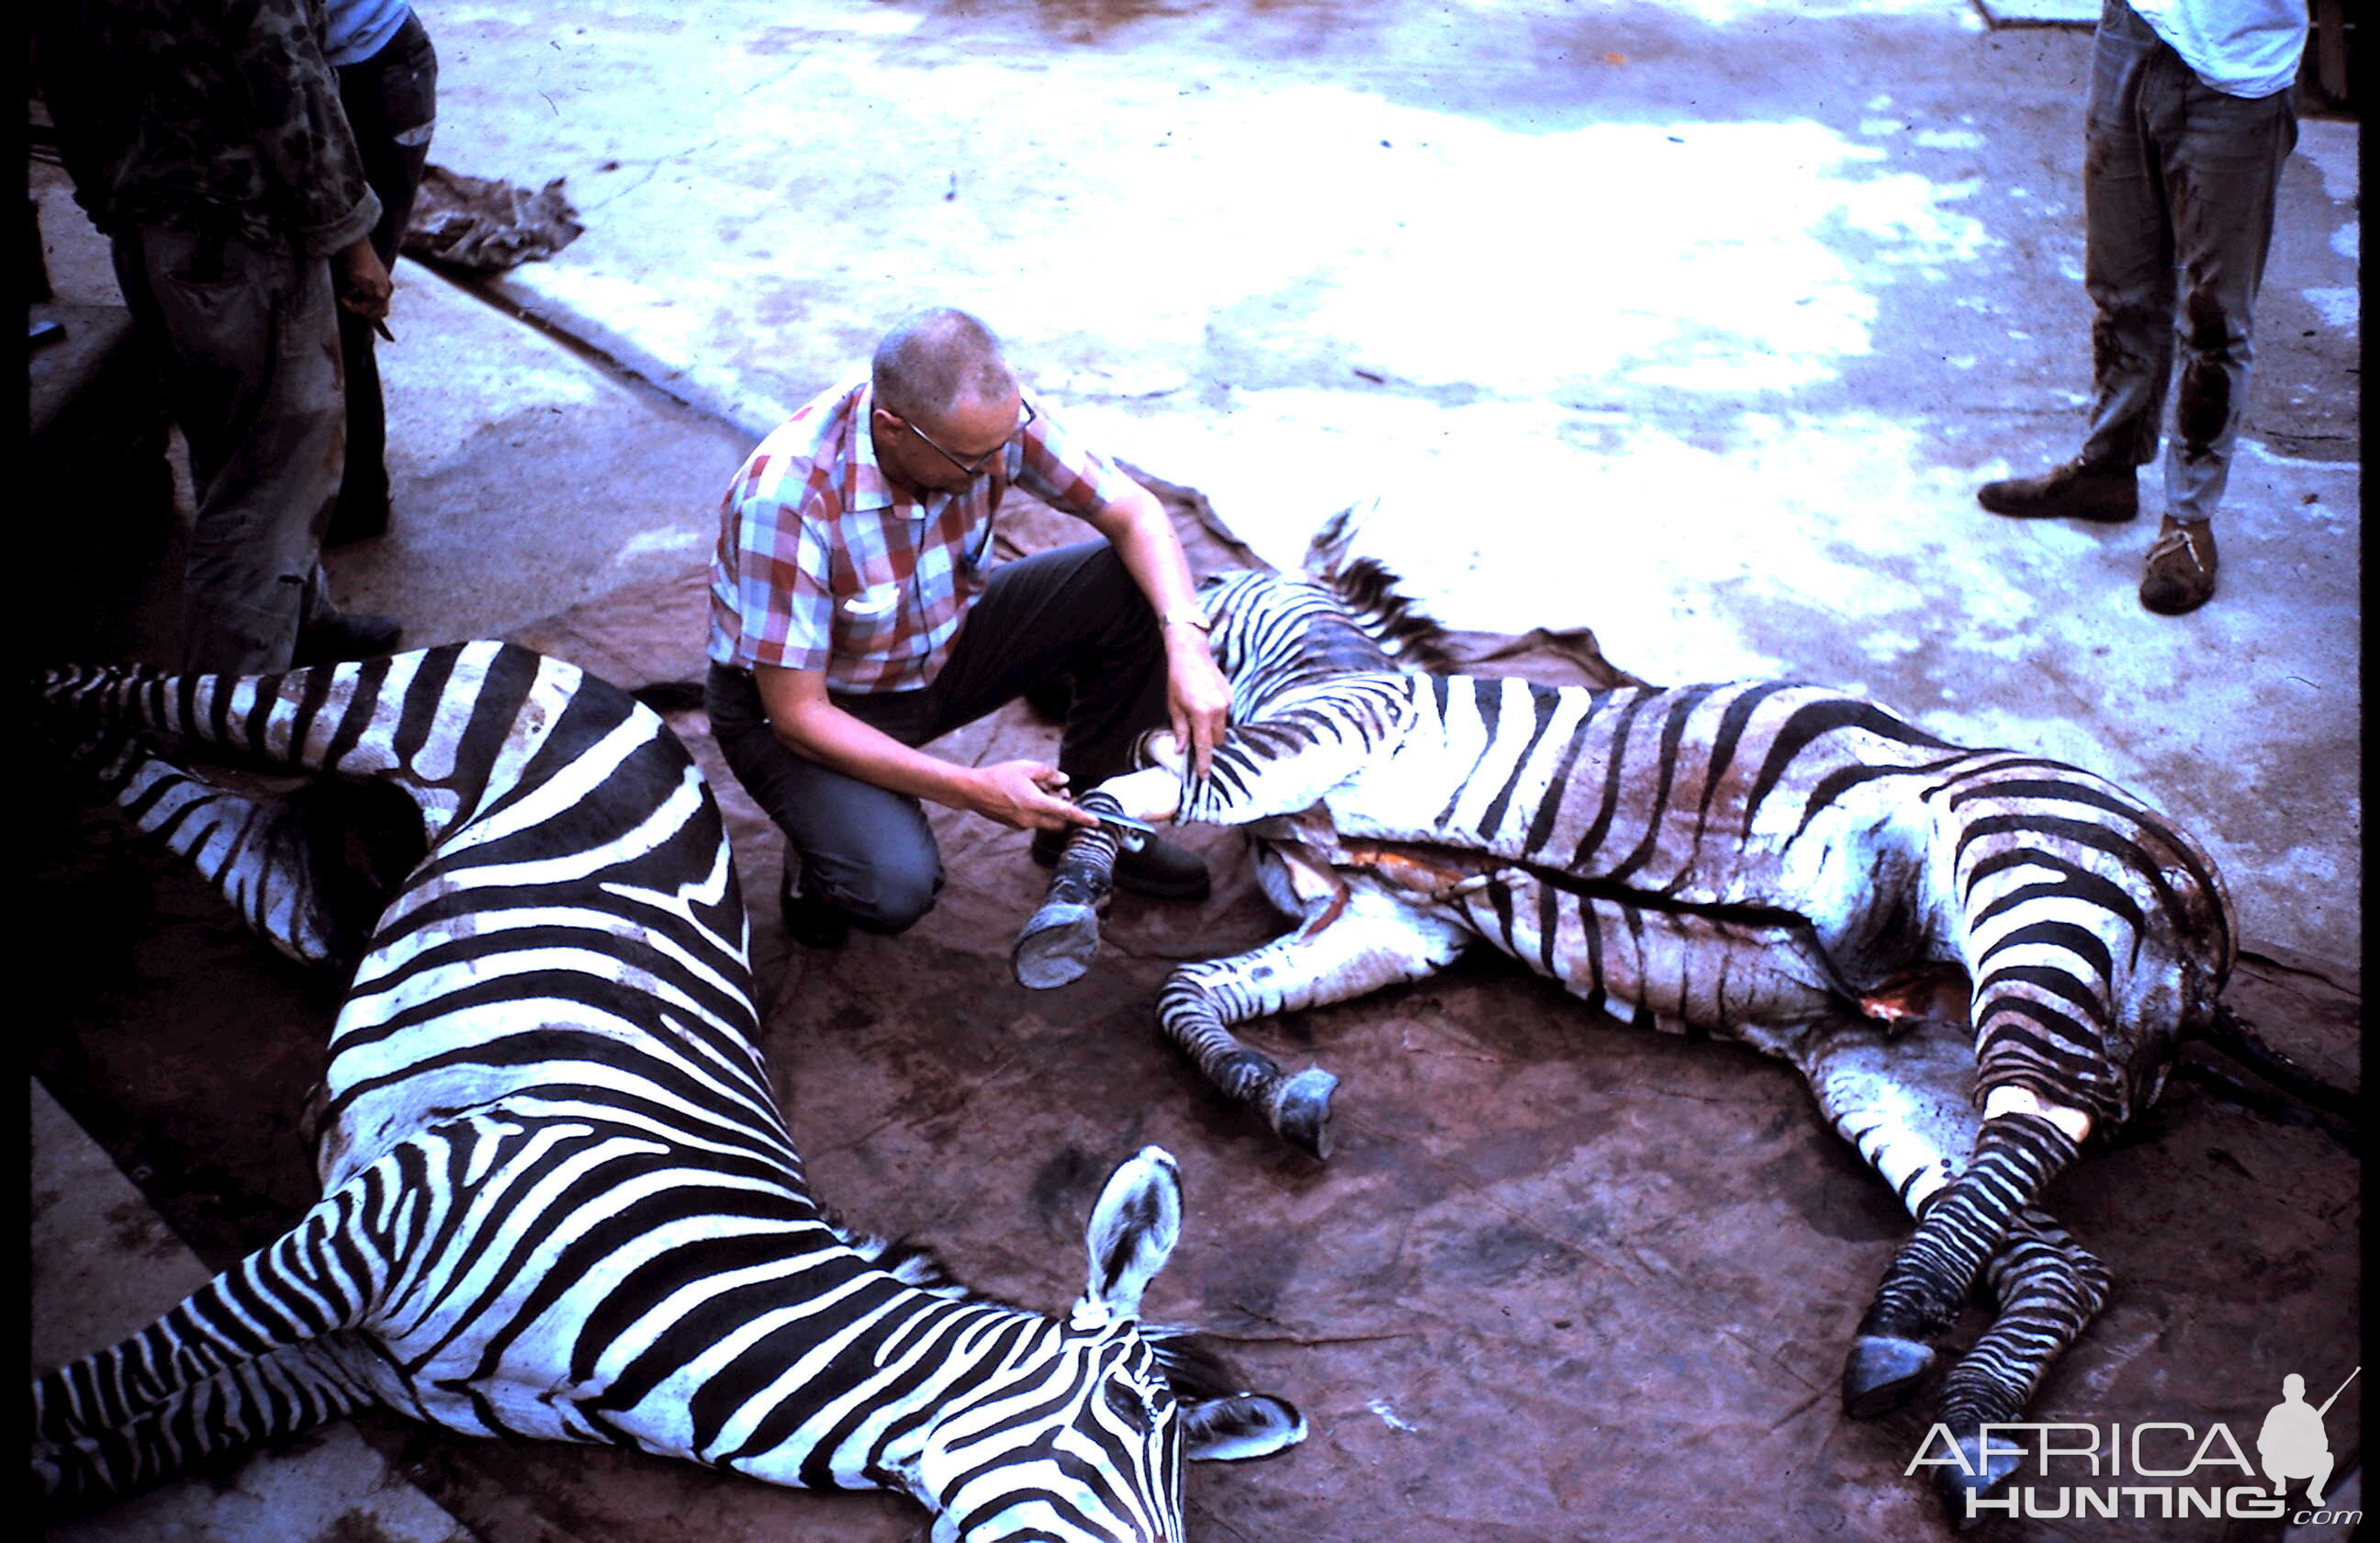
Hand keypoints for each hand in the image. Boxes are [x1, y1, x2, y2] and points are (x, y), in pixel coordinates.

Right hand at [334, 238, 392, 321]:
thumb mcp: (357, 276)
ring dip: (356, 311)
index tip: (382, 333)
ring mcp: (381, 288)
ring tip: (344, 301)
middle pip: (381, 313)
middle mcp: (386, 287)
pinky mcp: (373, 288)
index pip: (384, 307)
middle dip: (365, 316)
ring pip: (372, 313)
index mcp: (385, 284)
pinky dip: (352, 306)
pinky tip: (344, 299)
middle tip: (348, 307)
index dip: (378, 320)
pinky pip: (364, 307)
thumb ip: (360, 290)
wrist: (351, 241)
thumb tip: (352, 304)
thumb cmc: (350, 255)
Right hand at [966, 761, 1098, 831]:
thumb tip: (1064, 781)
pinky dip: (1038, 811)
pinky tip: (1026, 795)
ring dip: (1050, 810)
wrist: (973, 790)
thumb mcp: (1025, 767)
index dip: (1083, 817)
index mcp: (1036, 804)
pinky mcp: (1015, 826)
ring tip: (1038, 789)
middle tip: (1059, 791)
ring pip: (1047, 822)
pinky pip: (1034, 821)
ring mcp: (1022, 825)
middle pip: (1059, 821)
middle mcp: (1031, 819)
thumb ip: (1048, 773)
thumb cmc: (998, 776)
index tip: (1096, 822)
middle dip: (1064, 810)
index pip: (1066, 813)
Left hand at [1165, 640, 1231, 779]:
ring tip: (1198, 719)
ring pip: (1222, 728)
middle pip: (1217, 739)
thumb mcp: (1174, 707)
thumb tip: (1181, 750)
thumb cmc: (1178, 680)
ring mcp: (1227, 702)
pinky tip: (1204, 705)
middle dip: (1208, 743)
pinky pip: (1225, 715)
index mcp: (1201, 713)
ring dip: (1211, 730)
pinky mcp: (1230, 696)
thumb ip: (1180, 730)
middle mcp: (1218, 710)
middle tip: (1195, 741)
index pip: (1204, 745)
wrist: (1191, 654)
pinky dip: (1215, 717)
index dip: (1205, 762)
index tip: (1205, 776)